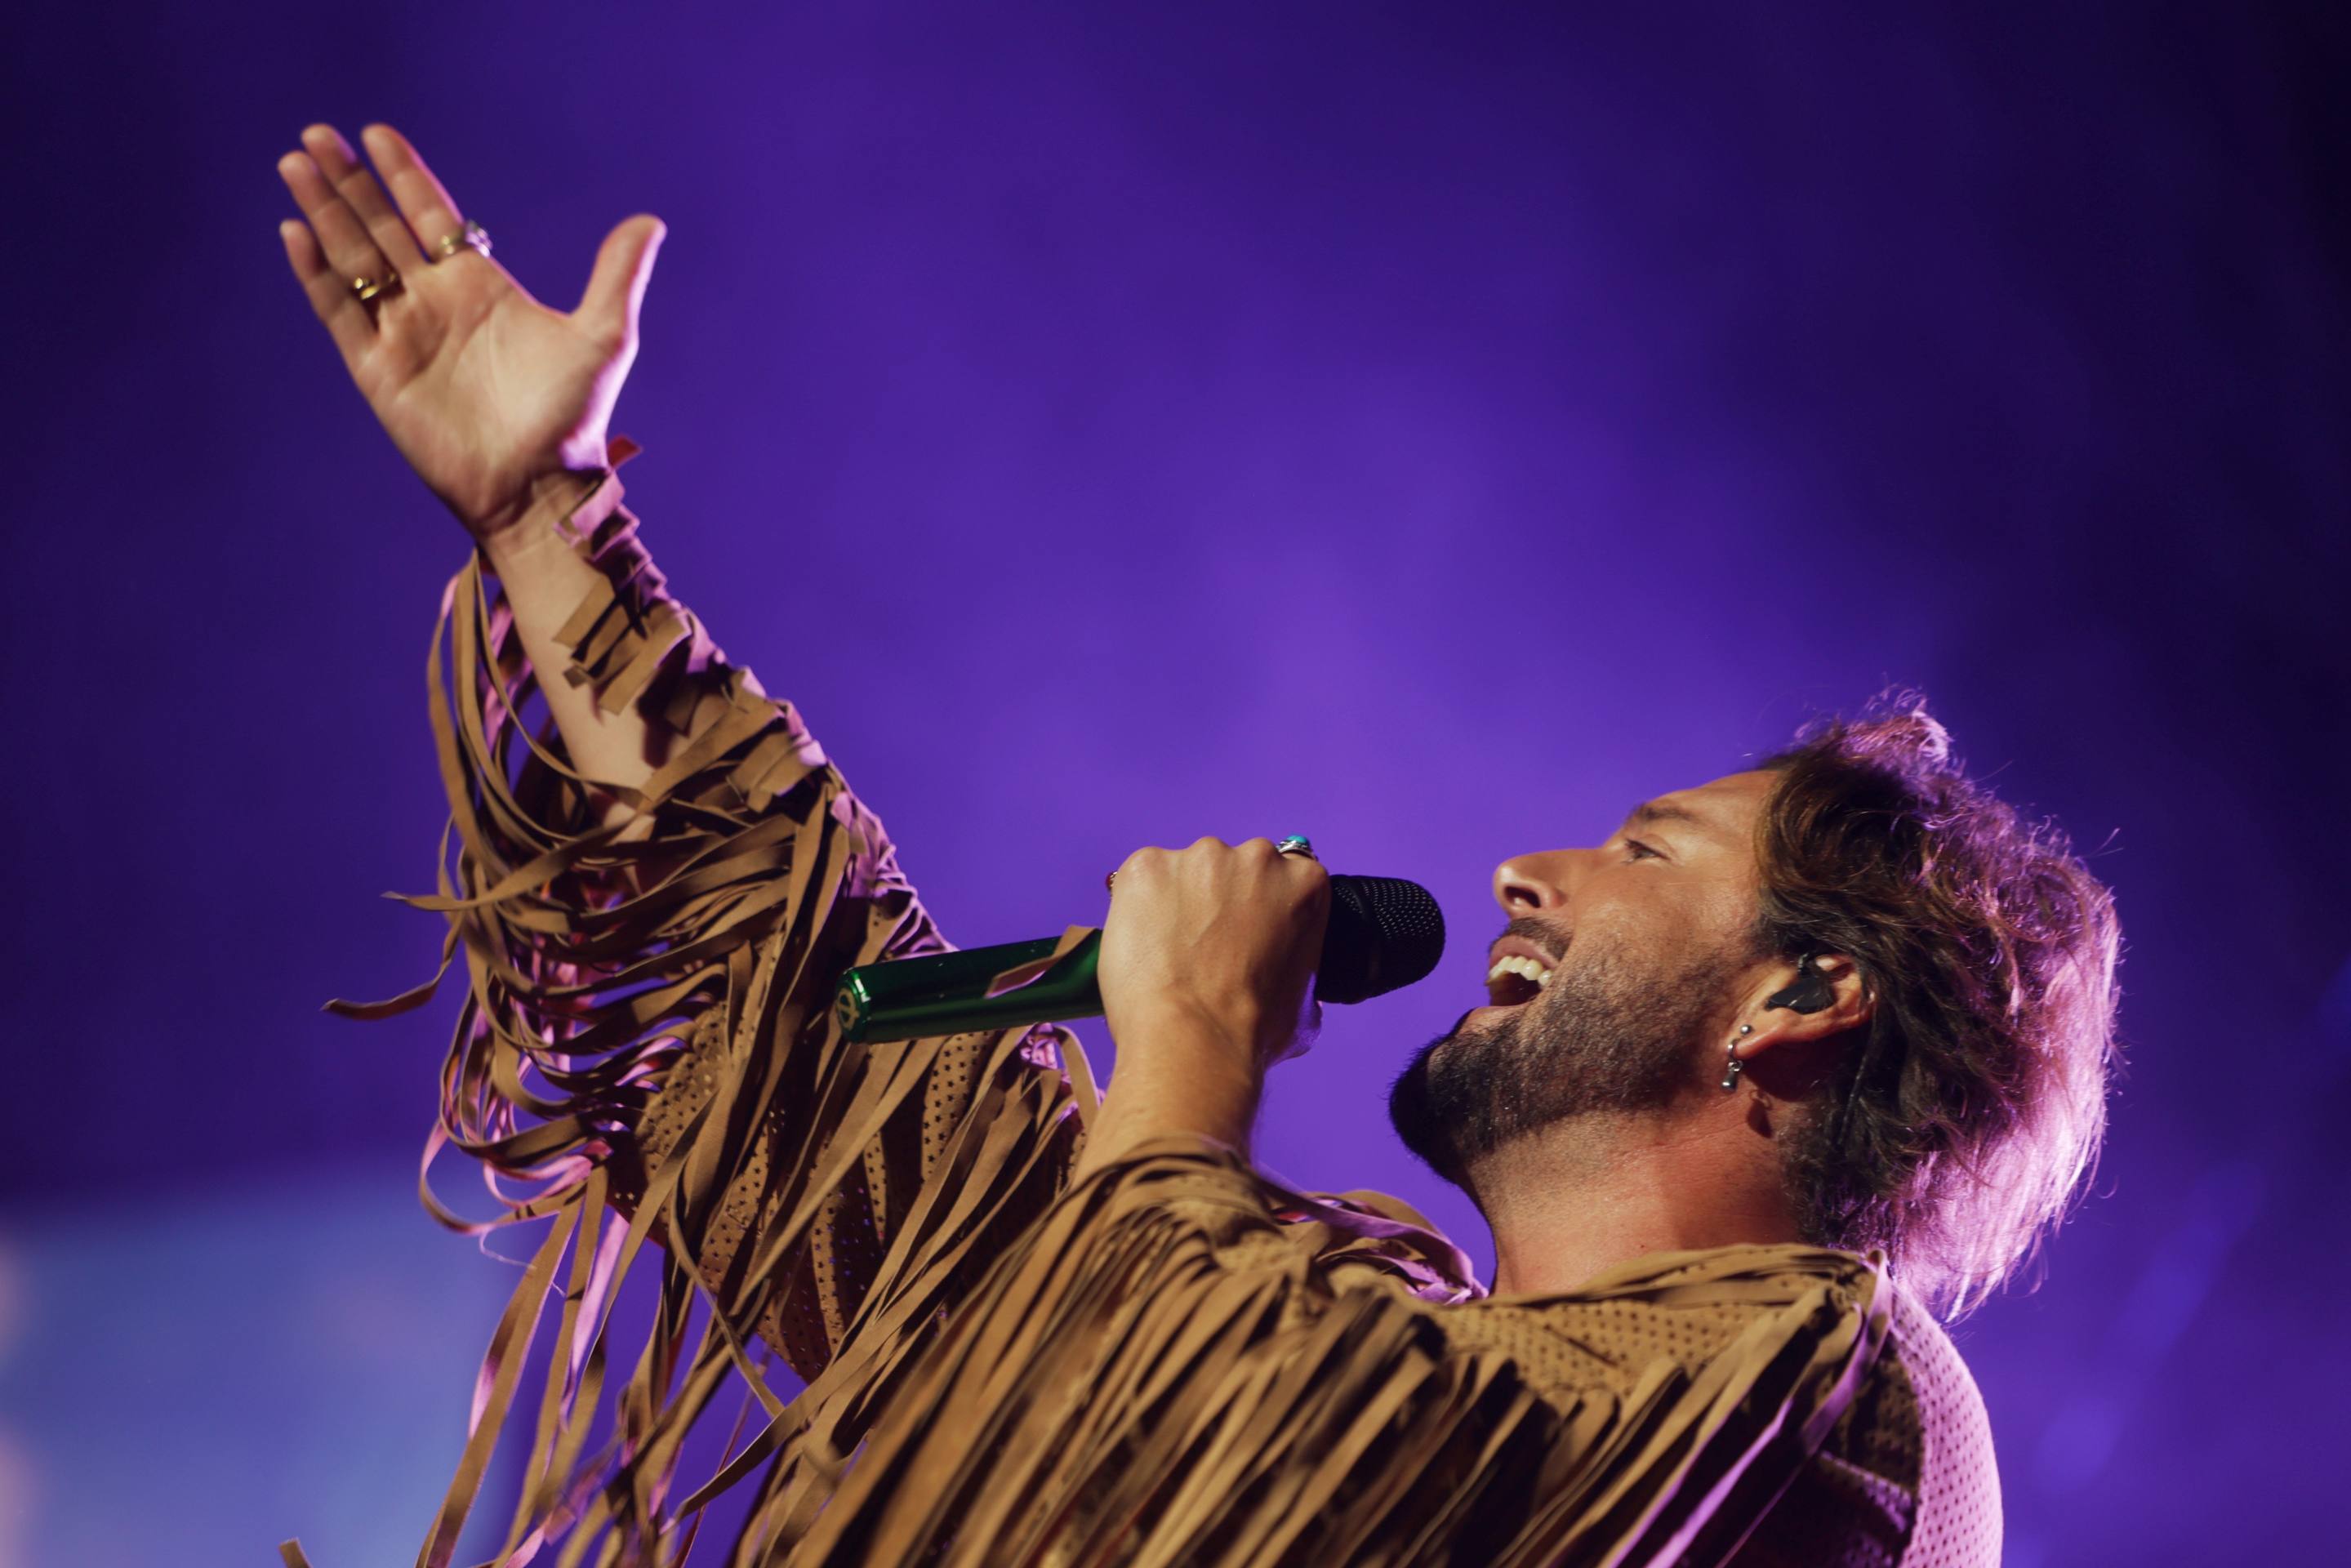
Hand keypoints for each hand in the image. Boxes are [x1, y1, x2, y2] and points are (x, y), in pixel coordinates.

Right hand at [276, 122, 666, 541]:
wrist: (538, 485)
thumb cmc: (571, 418)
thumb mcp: (603, 336)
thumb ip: (618, 276)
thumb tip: (650, 221)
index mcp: (479, 287)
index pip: (432, 215)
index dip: (402, 174)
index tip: (374, 133)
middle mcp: (434, 303)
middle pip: (380, 228)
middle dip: (348, 184)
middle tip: (315, 134)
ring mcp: (402, 334)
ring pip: (352, 260)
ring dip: (323, 213)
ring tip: (295, 164)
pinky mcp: (377, 370)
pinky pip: (339, 312)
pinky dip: (316, 273)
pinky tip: (296, 232)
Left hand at [1098, 837, 1329, 1074]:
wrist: (1192, 1040)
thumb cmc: (1252, 1032)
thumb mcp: (1305, 999)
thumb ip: (1295, 963)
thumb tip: (1279, 975)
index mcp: (1304, 881)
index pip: (1285, 875)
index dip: (1261, 904)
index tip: (1244, 930)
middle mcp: (1257, 856)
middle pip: (1233, 867)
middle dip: (1219, 898)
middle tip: (1204, 948)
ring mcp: (1199, 856)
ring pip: (1185, 871)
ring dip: (1178, 899)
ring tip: (1168, 952)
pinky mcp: (1147, 865)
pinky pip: (1141, 878)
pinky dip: (1137, 904)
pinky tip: (1142, 944)